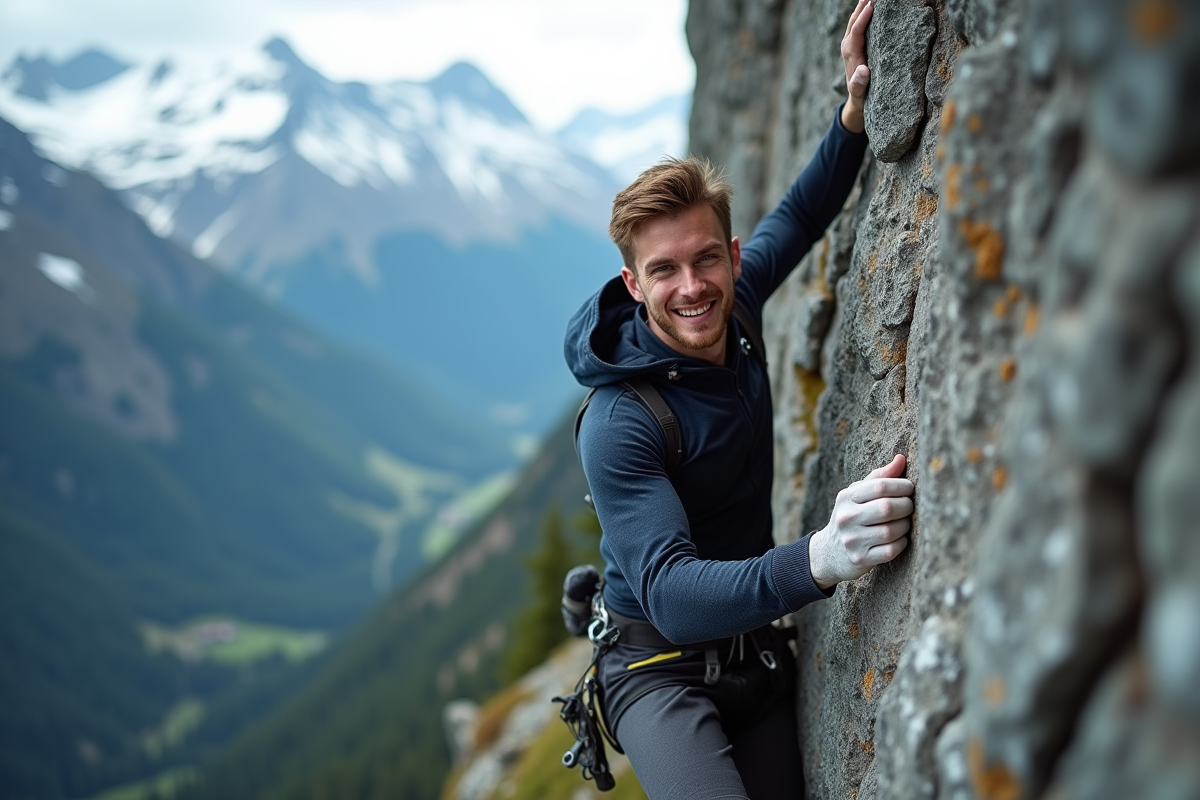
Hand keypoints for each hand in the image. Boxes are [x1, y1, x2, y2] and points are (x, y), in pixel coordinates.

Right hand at [809, 454, 912, 588]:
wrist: (828, 553)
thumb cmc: (851, 517)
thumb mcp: (857, 495)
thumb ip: (879, 478)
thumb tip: (901, 458)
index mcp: (846, 498)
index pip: (880, 486)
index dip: (901, 485)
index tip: (909, 488)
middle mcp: (846, 518)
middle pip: (887, 508)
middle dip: (906, 506)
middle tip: (910, 506)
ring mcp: (852, 540)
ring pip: (891, 530)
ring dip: (905, 526)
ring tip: (905, 522)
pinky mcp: (860, 559)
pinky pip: (890, 550)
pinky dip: (901, 543)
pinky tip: (900, 539)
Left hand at [840, 0, 872, 133]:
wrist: (856, 98)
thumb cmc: (860, 95)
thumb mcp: (859, 92)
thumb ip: (859, 83)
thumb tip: (863, 71)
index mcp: (850, 54)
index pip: (856, 31)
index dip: (863, 18)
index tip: (871, 6)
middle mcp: (848, 47)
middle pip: (853, 22)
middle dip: (861, 6)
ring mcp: (850, 45)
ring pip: (854, 21)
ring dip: (861, 7)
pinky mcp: (854, 45)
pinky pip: (858, 25)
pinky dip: (863, 14)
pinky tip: (870, 6)